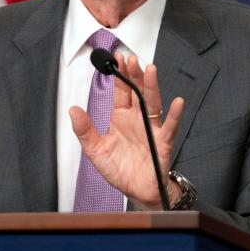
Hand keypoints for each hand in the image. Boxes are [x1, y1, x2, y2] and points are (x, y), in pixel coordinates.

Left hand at [69, 54, 183, 209]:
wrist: (135, 191)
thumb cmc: (119, 170)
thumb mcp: (95, 150)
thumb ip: (84, 130)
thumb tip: (73, 110)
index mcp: (121, 118)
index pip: (121, 92)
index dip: (120, 76)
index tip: (117, 59)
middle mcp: (137, 120)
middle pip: (137, 92)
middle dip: (135, 75)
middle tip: (131, 59)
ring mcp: (151, 130)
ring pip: (153, 104)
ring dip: (152, 87)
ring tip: (150, 70)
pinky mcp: (162, 143)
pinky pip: (169, 127)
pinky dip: (175, 115)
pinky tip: (177, 102)